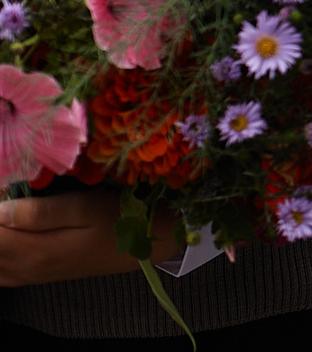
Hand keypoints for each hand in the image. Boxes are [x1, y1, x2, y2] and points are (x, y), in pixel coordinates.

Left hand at [0, 190, 173, 284]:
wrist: (148, 242)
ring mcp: (31, 274)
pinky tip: (7, 236)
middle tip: (5, 194)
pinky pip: (0, 273)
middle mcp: (27, 267)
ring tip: (8, 209)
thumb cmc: (120, 217)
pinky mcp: (37, 274)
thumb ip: (41, 213)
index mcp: (36, 250)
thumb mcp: (86, 207)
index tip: (2, 185)